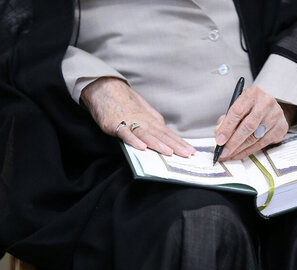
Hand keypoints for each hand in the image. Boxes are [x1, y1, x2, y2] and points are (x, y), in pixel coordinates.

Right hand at [81, 77, 195, 156]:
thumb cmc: (125, 101)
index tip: (191, 151)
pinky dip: (133, 140)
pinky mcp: (114, 124)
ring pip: (146, 134)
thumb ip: (154, 122)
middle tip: (187, 154)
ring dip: (158, 144)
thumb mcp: (144, 111)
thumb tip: (166, 131)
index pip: (168, 133)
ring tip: (169, 153)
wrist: (105, 87)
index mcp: (151, 120)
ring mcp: (129, 122)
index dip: (179, 142)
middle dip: (175, 146)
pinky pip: (125, 134)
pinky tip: (142, 148)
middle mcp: (143, 121)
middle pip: (161, 135)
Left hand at [215, 86, 295, 159]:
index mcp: (252, 93)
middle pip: (248, 126)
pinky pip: (262, 143)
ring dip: (240, 149)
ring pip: (255, 137)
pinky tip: (239, 154)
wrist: (271, 108)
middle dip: (234, 142)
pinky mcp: (281, 127)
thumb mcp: (238, 107)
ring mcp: (276, 115)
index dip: (227, 128)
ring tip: (229, 155)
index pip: (237, 111)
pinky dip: (249, 151)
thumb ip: (226, 120)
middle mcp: (266, 102)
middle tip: (224, 152)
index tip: (219, 140)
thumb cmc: (251, 108)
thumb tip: (219, 134)